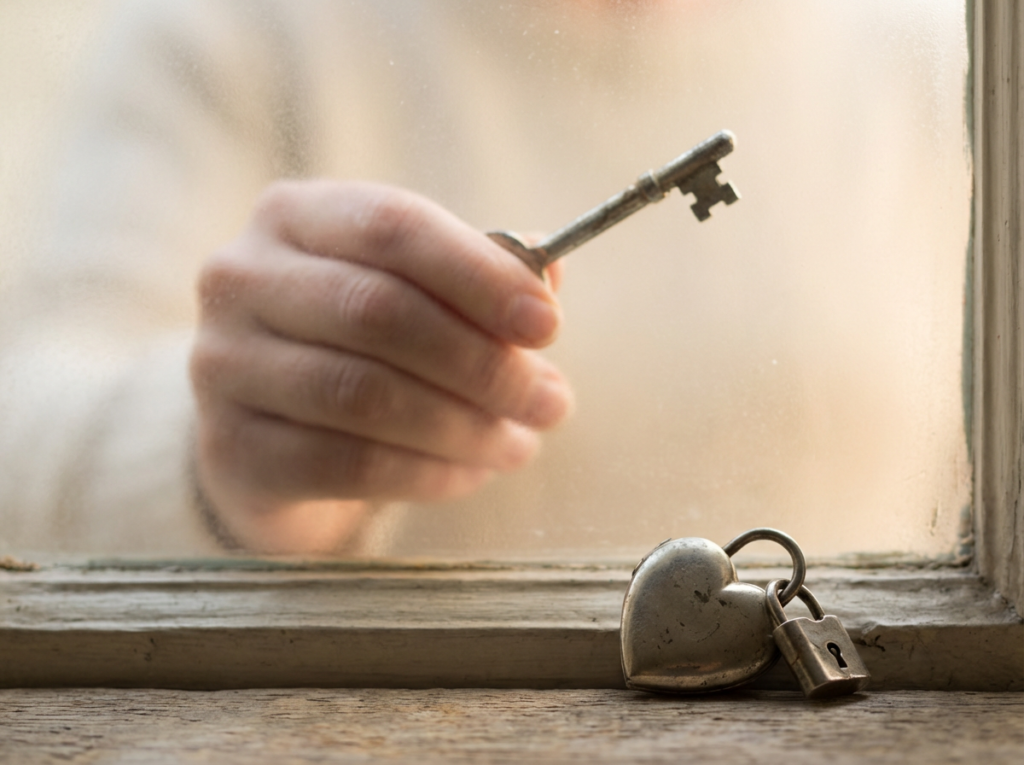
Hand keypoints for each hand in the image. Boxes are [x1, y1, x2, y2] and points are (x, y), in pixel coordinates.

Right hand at [189, 181, 572, 552]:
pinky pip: (349, 464)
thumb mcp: (415, 293)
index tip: (548, 325)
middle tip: (551, 403)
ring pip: (365, 395)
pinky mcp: (231, 447)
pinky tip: (471, 474)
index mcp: (296, 216)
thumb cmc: (361, 346)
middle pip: (379, 312)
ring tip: (520, 444)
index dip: (480, 276)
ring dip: (465, 426)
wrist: (275, 434)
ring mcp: (223, 364)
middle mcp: (242, 278)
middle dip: (485, 365)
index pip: (394, 228)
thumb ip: (480, 277)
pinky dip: (428, 474)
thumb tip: (549, 278)